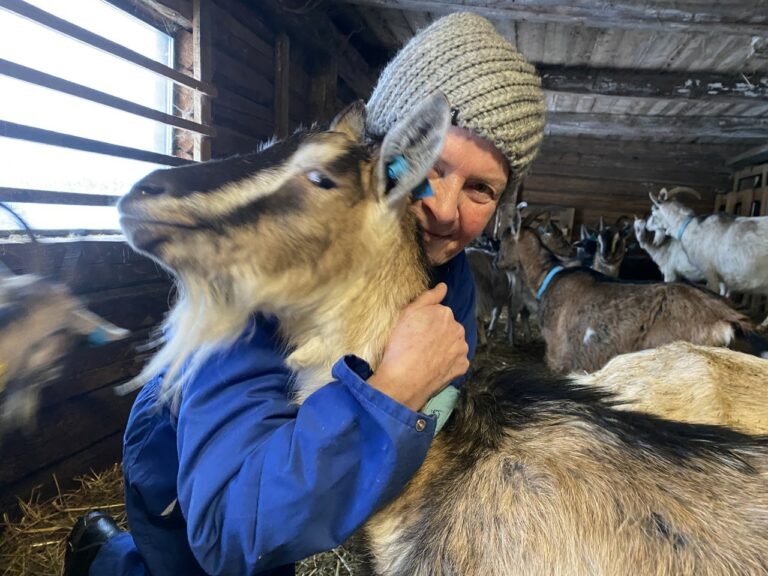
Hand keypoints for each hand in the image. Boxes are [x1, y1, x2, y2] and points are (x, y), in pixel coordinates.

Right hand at [368, 283, 468, 410]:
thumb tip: (443, 286)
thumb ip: (428, 297)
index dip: (425, 324)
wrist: (403, 378)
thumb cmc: (401, 344)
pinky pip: (456, 362)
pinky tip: (433, 367)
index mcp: (445, 313)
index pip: (438, 314)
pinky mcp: (462, 366)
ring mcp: (462, 348)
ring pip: (453, 344)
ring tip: (426, 357)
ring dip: (444, 349)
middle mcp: (458, 328)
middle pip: (448, 328)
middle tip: (419, 345)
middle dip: (438, 335)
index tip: (415, 332)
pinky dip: (448, 364)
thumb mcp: (407, 313)